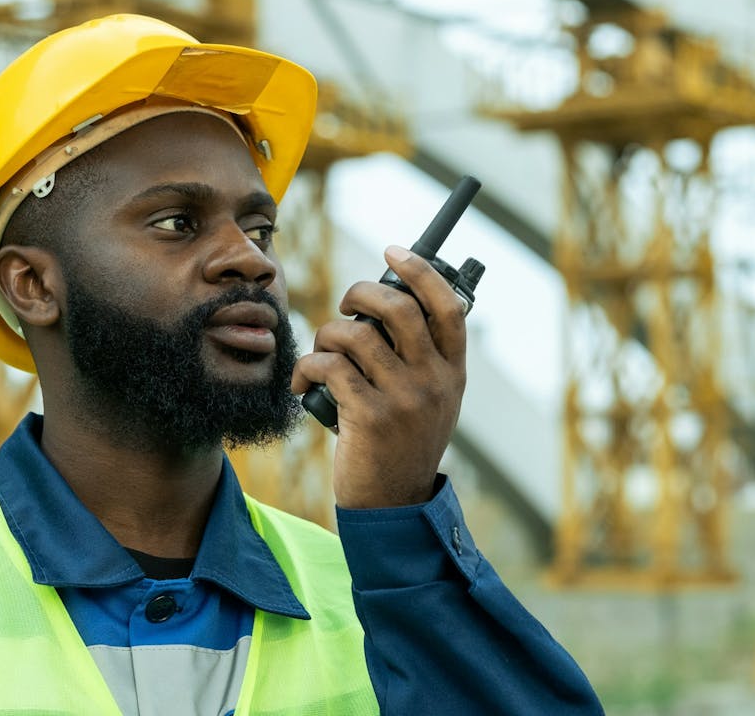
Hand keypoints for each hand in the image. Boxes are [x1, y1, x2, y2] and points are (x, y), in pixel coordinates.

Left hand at [291, 245, 466, 508]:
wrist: (394, 503)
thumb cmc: (402, 444)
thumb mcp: (432, 401)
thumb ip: (421, 359)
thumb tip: (386, 305)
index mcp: (452, 372)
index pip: (447, 306)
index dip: (420, 271)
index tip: (393, 251)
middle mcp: (434, 381)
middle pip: (398, 308)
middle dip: (360, 292)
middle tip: (344, 303)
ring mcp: (404, 399)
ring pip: (355, 335)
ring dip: (326, 336)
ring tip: (321, 354)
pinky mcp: (368, 416)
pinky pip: (329, 367)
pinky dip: (307, 368)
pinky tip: (302, 383)